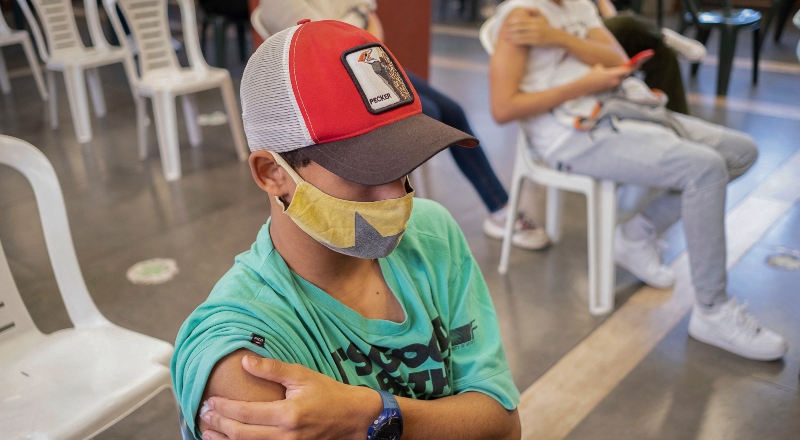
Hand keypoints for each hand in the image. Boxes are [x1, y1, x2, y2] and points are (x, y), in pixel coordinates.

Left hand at [201, 356, 382, 439]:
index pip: (246, 413)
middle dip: (218, 425)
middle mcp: (286, 435)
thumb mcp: (302, 375)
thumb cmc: (329, 394)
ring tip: (207, 432)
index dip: (224, 408)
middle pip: (242, 434)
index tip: (209, 401)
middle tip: (202, 415)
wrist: (354, 417)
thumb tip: (245, 361)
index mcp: (288, 414)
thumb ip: (273, 369)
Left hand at [502, 9, 562, 46]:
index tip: (507, 23)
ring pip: (520, 34)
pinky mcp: (535, 41)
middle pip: (519, 27)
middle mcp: (535, 26)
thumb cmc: (548, 28)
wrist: (556, 37)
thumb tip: (529, 7)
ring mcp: (535, 34)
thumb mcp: (543, 18)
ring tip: (505, 37)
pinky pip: (523, 41)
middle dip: (510, 29)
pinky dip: (516, 41)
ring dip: (511, 36)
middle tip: (504, 31)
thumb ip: (536, 12)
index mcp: (535, 20)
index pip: (521, 20)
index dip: (513, 22)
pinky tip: (511, 42)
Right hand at [581, 64, 630, 93]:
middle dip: (625, 72)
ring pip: (620, 80)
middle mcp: (615, 81)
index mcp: (613, 74)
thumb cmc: (591, 76)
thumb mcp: (599, 68)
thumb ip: (607, 68)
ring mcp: (612, 86)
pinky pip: (615, 84)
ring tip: (613, 73)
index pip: (627, 70)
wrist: (585, 87)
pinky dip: (614, 81)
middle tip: (625, 67)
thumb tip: (609, 69)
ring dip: (619, 77)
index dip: (633, 67)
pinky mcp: (609, 90)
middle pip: (625, 75)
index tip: (638, 64)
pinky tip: (607, 79)